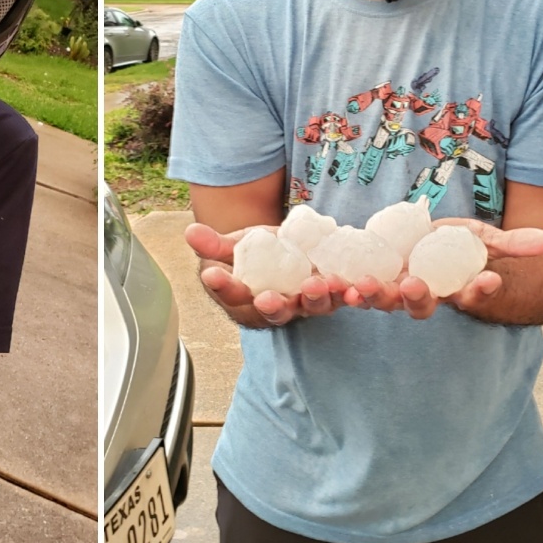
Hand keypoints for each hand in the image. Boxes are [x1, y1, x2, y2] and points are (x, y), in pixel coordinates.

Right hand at [185, 223, 348, 327]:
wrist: (285, 253)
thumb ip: (213, 243)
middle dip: (272, 305)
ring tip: (316, 283)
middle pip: (273, 311)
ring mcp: (305, 304)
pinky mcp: (330, 295)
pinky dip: (348, 293)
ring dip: (315, 298)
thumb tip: (189, 231)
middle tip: (266, 297)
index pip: (230, 294)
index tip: (212, 273)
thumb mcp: (233, 246)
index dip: (221, 286)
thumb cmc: (254, 254)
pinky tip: (353, 285)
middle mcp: (276, 308)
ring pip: (310, 307)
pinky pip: (341, 297)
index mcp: (245, 299)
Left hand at [341, 218, 542, 318]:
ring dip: (369, 295)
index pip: (472, 295)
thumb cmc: (463, 248)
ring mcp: (392, 288)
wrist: (429, 248)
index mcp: (454, 290)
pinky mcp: (367, 276)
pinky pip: (349, 286)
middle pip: (418, 304)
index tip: (488, 279)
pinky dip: (337, 286)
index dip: (481, 291)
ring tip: (358, 286)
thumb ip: (515, 245)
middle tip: (411, 284)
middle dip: (414, 296)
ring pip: (380, 299)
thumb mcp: (489, 241)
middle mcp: (422, 296)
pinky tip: (324, 281)